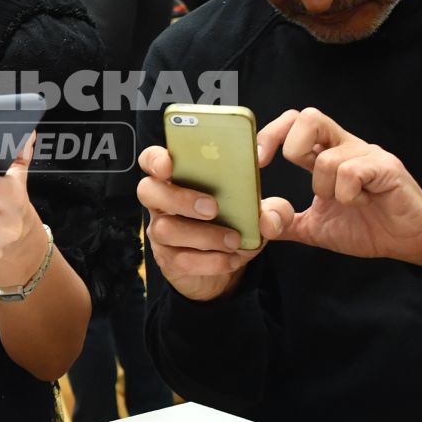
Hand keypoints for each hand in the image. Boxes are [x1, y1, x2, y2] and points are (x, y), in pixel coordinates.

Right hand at [136, 142, 272, 302]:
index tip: (170, 164)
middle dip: (179, 197)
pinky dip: (211, 260)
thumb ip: (273, 210)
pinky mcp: (169, 260)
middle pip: (148, 191)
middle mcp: (162, 203)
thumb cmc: (235, 223)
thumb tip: (268, 220)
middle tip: (213, 208)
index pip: (151, 160)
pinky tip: (231, 258)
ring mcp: (161, 232)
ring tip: (233, 240)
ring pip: (166, 229)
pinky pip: (181, 260)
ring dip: (204, 234)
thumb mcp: (259, 212)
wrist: (228, 262)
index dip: (155, 159)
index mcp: (179, 179)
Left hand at [258, 108, 421, 266]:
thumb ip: (286, 223)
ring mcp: (367, 155)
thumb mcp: (316, 227)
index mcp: (327, 155)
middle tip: (294, 171)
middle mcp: (346, 147)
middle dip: (291, 146)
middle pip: (309, 117)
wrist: (410, 242)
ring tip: (345, 202)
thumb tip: (257, 223)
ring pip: (327, 157)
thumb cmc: (367, 227)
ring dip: (325, 187)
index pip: (296, 122)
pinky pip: (351, 172)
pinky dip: (347, 193)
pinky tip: (360, 203)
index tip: (259, 161)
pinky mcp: (386, 168)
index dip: (272, 134)